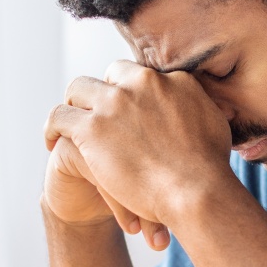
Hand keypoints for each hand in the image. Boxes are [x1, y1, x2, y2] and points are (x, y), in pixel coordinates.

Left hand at [44, 60, 231, 227]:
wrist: (196, 191)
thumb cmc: (210, 168)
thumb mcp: (213, 121)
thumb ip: (197, 104)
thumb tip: (192, 102)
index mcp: (171, 79)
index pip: (142, 75)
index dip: (132, 92)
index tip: (128, 109)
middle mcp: (141, 82)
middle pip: (111, 75)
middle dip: (104, 93)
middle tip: (100, 116)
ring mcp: (114, 103)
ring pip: (79, 89)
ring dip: (75, 104)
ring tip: (69, 124)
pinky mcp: (91, 128)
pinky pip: (59, 117)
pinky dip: (53, 127)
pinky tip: (52, 140)